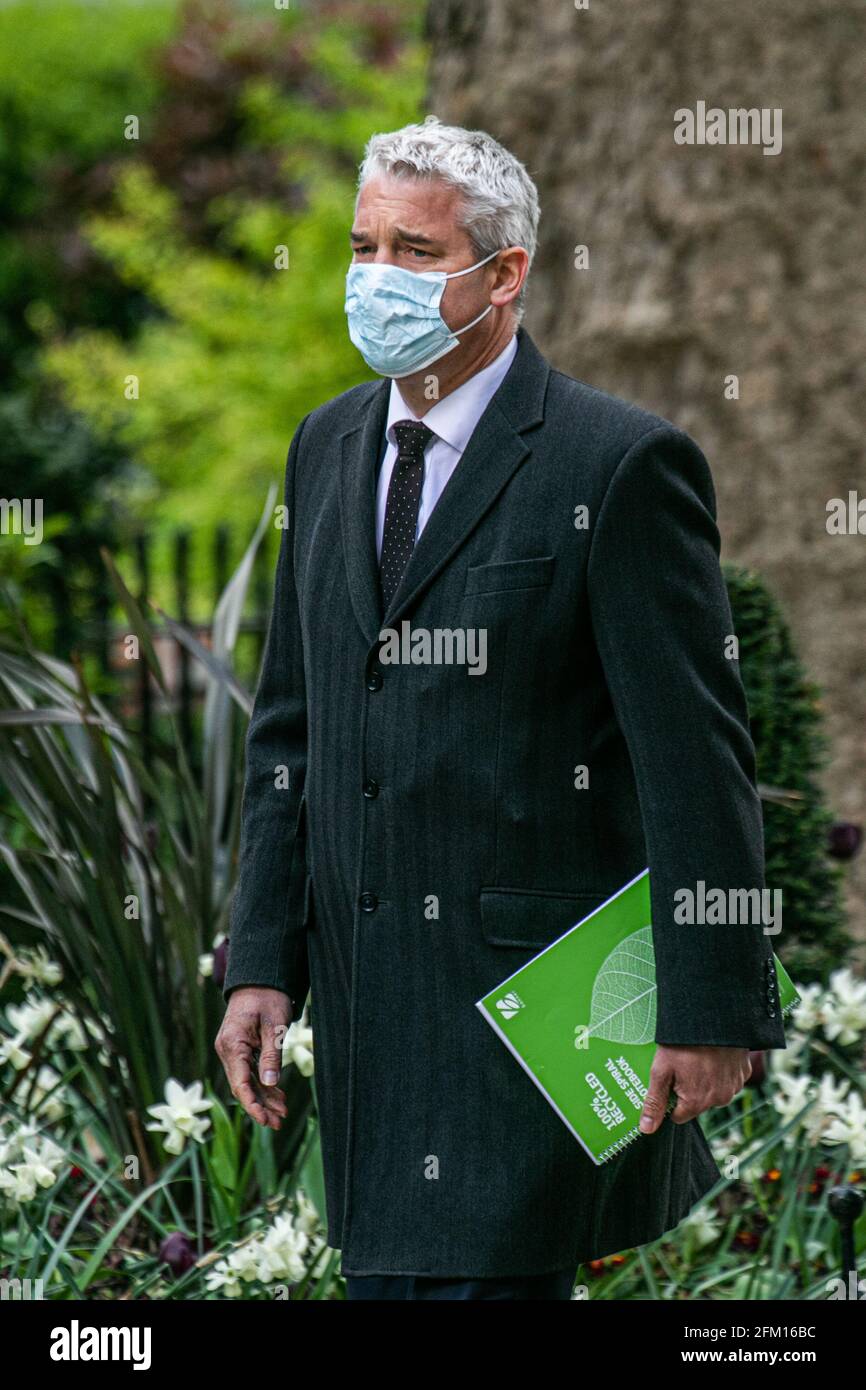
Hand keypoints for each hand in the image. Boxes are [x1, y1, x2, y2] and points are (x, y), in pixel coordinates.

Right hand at [215, 986, 291, 1130]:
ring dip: (264, 1098)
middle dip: (260, 1106)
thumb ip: (271, 1055)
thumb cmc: (268, 998)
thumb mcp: (274, 1025)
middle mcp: (228, 1050)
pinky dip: (264, 1085)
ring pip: (247, 1082)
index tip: (265, 1120)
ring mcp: (232, 1051)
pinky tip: (278, 1097)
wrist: (259, 979)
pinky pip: (251, 1072)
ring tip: (282, 1114)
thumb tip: (270, 1084)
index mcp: (232, 1044)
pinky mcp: (240, 1050)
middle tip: (279, 1123)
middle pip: (243, 1086)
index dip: (252, 1105)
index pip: (240, 1083)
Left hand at [639, 1045, 752, 1133]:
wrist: (714, 1017)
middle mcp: (719, 1100)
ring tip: (697, 1057)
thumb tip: (646, 1129)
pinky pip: (728, 1079)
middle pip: (697, 1103)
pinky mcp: (743, 1073)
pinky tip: (713, 1055)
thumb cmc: (684, 1044)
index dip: (670, 1099)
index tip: (668, 1080)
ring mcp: (734, 1087)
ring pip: (713, 1092)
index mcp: (697, 1102)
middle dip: (688, 1089)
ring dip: (705, 1080)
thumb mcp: (662, 1070)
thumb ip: (655, 1101)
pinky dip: (720, 1071)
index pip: (678, 1115)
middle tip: (682, 1065)